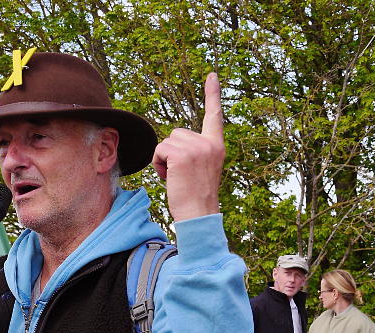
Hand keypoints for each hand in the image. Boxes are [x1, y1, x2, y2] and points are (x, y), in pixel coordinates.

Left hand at [152, 72, 224, 220]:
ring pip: (166, 142)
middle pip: (176, 133)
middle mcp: (209, 143)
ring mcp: (196, 148)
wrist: (198, 214)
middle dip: (171, 153)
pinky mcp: (181, 154)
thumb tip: (172, 145)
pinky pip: (159, 150)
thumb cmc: (196, 198)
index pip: (214, 116)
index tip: (211, 75)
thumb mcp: (201, 170)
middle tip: (181, 175)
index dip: (212, 95)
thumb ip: (194, 152)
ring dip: (164, 160)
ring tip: (176, 178)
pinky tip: (169, 178)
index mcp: (216, 146)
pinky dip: (158, 164)